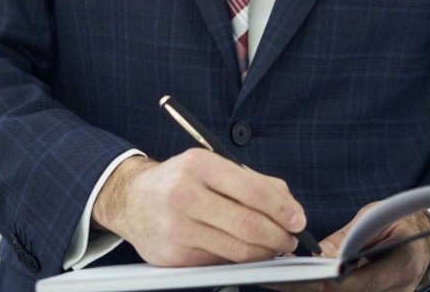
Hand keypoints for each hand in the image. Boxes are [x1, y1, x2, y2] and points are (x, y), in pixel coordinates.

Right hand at [91, 150, 307, 266]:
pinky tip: (244, 252)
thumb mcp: (213, 166)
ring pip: (237, 250)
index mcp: (198, 165)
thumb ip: (255, 182)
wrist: (131, 199)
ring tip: (273, 247)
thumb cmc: (179, 181)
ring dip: (264, 252)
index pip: (253, 191)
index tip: (298, 220)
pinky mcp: (173, 256)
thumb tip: (291, 208)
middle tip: (290, 239)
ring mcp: (176, 228)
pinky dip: (238, 260)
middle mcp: (184, 195)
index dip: (282, 209)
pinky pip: (219, 263)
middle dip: (279, 236)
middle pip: (247, 224)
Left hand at [263, 204, 429, 291]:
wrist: (424, 235)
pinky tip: (305, 283)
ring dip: (315, 291)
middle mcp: (400, 290)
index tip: (302, 275)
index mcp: (403, 265)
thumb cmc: (401, 221)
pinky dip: (327, 290)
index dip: (331, 281)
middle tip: (280, 280)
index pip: (363, 282)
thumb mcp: (376, 218)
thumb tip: (320, 253)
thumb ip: (349, 237)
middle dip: (313, 289)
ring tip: (284, 280)